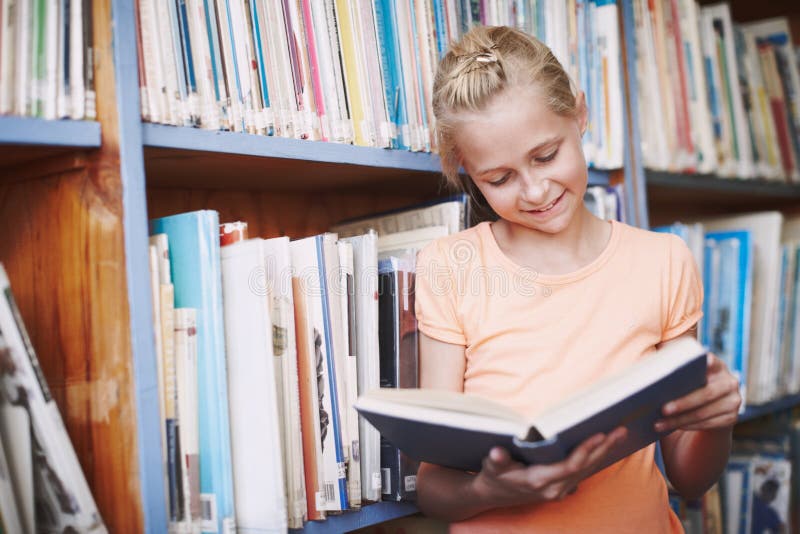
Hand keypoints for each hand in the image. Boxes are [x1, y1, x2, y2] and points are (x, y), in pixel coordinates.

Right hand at [470, 427, 627, 507]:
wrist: (493, 496)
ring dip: (604, 452)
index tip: (599, 434)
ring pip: (587, 470)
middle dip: (603, 448)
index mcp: (539, 481)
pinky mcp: (562, 488)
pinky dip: (596, 459)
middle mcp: (554, 489)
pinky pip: (584, 473)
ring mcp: (560, 491)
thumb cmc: (493, 476)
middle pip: (585, 467)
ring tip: (619, 434)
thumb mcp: (491, 466)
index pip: (570, 465)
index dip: (586, 450)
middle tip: (620, 430)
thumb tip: (497, 452)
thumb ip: (497, 460)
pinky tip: (605, 447)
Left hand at [655, 353, 740, 432]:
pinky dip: (687, 426)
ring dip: (680, 419)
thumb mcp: (684, 374)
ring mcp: (733, 401)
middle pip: (706, 393)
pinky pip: (707, 424)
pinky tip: (671, 427)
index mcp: (717, 365)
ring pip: (704, 412)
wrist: (708, 406)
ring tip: (659, 423)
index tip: (692, 364)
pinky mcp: (732, 418)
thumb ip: (672, 364)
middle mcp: (729, 381)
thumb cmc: (687, 385)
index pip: (711, 361)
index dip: (703, 363)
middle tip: (662, 409)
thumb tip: (649, 361)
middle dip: (683, 402)